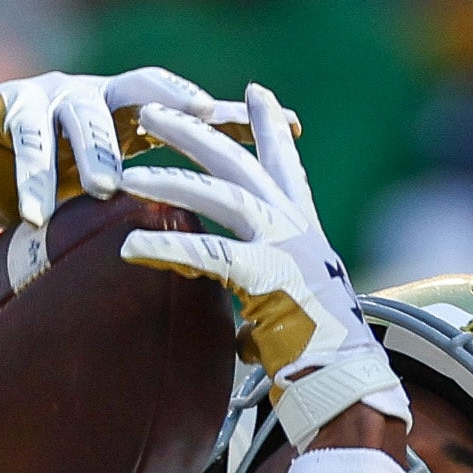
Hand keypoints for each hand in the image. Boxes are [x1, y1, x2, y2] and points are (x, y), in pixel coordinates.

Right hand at [0, 66, 232, 230]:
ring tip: (105, 188)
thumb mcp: (94, 193)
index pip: (189, 106)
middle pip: (145, 92)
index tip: (289, 124)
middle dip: (177, 108)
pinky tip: (38, 215)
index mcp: (126, 114)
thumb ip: (141, 207)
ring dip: (95, 151)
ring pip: (84, 115)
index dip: (235, 114)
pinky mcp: (9, 108)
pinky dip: (33, 179)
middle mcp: (95, 95)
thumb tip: (211, 253)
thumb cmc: (35, 182)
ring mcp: (52, 96)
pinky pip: (25, 143)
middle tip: (206, 126)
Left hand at [119, 86, 410, 451]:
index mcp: (303, 228)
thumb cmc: (320, 356)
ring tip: (124, 176)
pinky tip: (128, 248)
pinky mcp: (268, 277)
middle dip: (193, 130)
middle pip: (238, 161)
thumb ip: (264, 301)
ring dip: (169, 180)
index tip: (255, 92)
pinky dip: (165, 249)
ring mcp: (285, 246)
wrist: (347, 381)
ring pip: (220, 194)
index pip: (285, 162)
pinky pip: (207, 255)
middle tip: (150, 110)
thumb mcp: (290, 312)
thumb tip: (241, 329)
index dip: (269, 126)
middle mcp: (296, 226)